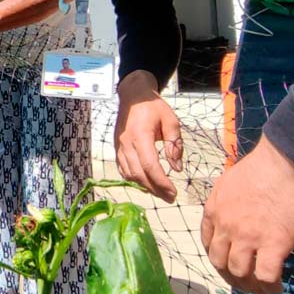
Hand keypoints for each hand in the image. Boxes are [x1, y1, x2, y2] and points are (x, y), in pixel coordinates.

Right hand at [113, 70, 183, 201]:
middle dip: (155, 189)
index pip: (150, 165)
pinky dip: (134, 180)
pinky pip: (123, 170)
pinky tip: (146, 184)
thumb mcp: (171, 121)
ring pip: (129, 175)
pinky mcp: (117, 149)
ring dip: (145, 187)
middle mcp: (127, 144)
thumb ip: (175, 145)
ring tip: (161, 193)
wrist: (133, 96)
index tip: (174, 192)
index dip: (161, 182)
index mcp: (141, 135)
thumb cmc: (154, 107)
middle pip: (139, 174)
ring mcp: (119, 147)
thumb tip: (177, 168)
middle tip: (170, 198)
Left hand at [200, 137, 293, 293]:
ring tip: (262, 287)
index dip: (218, 258)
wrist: (286, 162)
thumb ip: (226, 203)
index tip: (228, 263)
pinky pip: (266, 276)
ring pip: (240, 273)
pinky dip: (270, 286)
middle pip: (219, 263)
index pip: (208, 243)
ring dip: (250, 285)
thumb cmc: (263, 168)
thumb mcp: (229, 182)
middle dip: (230, 276)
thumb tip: (234, 215)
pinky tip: (277, 286)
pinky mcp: (273, 244)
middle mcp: (226, 227)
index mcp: (214, 211)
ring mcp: (248, 237)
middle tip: (245, 281)